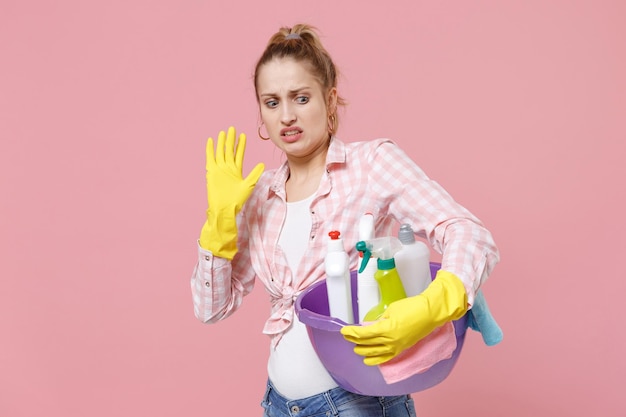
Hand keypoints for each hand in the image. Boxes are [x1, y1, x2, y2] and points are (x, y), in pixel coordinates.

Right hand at [199, 127, 264, 258]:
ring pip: (220, 152)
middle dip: (231, 140)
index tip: (243, 135)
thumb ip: (254, 174)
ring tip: (223, 132)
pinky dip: (210, 149)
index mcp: (236, 171)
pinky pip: (210, 158)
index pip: (239, 154)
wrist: (225, 208)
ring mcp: (219, 169)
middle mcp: (227, 168)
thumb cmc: (237, 200)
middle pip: (229, 150)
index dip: (241, 145)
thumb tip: (262, 164)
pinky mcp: (212, 172)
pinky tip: (211, 141)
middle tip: (232, 128)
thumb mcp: (248, 185)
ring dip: (221, 142)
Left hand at [341, 270, 467, 364]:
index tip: (344, 330)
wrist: (430, 313)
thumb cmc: (412, 307)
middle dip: (354, 340)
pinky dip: (376, 360)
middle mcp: (390, 340)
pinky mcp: (402, 349)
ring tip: (356, 348)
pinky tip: (369, 359)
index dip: (351, 332)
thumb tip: (371, 326)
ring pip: (375, 353)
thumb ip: (379, 320)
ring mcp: (397, 346)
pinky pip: (386, 358)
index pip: (363, 333)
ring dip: (363, 351)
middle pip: (366, 343)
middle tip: (347, 336)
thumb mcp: (391, 310)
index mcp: (386, 329)